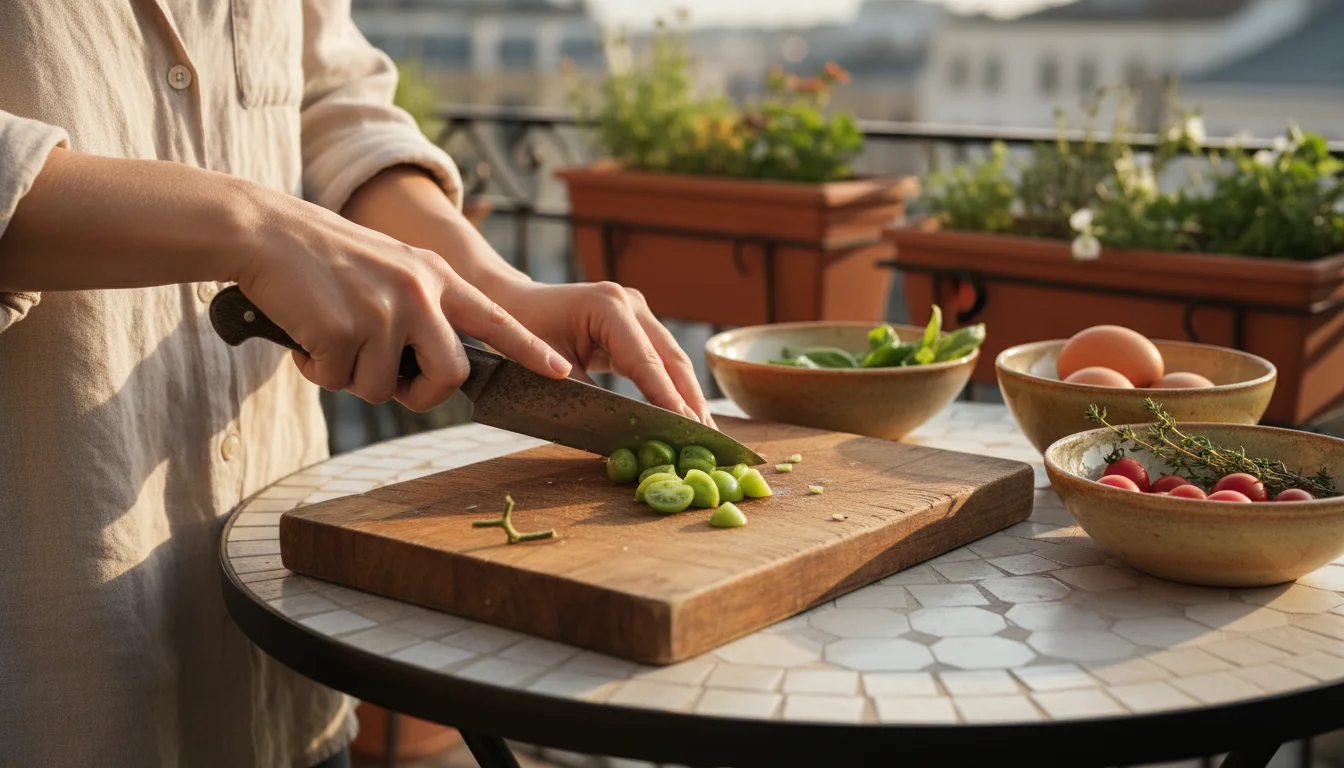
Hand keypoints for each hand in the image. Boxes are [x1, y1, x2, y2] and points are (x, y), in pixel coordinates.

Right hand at [232, 189, 570, 410]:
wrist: (266, 231)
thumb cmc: (325, 258)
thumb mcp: (390, 268)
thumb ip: (422, 308)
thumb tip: (435, 368)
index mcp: (435, 276)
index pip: (494, 319)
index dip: (529, 350)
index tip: (562, 371)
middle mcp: (418, 292)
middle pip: (449, 376)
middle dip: (420, 394)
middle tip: (389, 382)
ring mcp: (383, 310)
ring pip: (384, 389)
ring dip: (353, 378)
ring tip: (330, 336)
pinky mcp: (343, 329)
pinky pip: (339, 381)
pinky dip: (317, 370)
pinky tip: (306, 336)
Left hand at [492, 280, 715, 426]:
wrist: (511, 301)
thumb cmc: (519, 330)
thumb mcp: (546, 367)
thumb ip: (582, 397)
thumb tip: (616, 436)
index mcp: (608, 307)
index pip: (647, 361)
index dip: (668, 397)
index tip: (687, 427)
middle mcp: (630, 303)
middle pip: (672, 358)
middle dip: (690, 400)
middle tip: (707, 439)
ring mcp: (636, 311)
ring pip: (672, 359)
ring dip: (688, 396)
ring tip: (705, 434)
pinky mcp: (636, 324)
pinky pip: (660, 359)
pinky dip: (672, 387)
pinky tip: (685, 415)